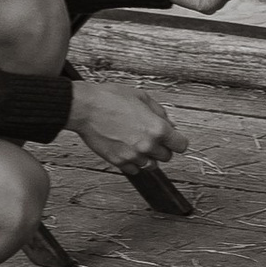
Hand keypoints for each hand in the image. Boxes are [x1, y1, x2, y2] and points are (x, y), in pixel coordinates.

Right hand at [70, 74, 186, 168]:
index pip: (181, 146)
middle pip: (167, 157)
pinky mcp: (118, 162)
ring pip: (151, 166)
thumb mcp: (141, 96)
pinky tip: (127, 149)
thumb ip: (159, 112)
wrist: (85, 108)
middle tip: (152, 137)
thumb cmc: (109, 99)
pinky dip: (133, 162)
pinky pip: (134, 170)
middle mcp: (147, 145)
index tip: (173, 139)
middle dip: (162, 147)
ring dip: (148, 156)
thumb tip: (169, 123)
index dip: (177, 141)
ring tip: (138, 143)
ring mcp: (132, 156)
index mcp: (157, 128)